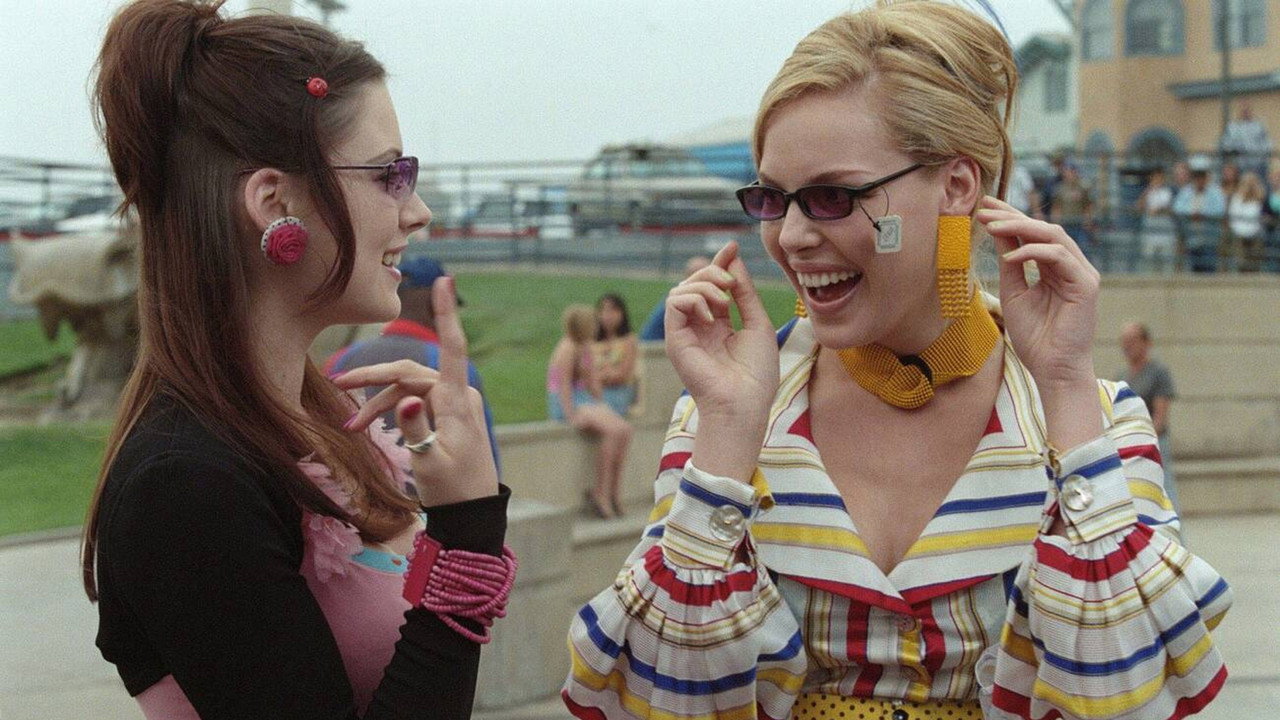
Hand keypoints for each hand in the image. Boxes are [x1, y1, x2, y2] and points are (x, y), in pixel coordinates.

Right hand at [333, 277, 498, 505]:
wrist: (472, 515)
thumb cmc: (453, 491)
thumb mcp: (429, 463)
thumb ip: (416, 428)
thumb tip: (406, 399)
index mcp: (458, 403)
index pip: (452, 349)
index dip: (446, 313)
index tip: (445, 280)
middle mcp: (460, 397)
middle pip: (411, 372)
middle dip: (373, 379)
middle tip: (337, 385)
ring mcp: (456, 405)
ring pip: (409, 388)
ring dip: (378, 402)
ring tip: (350, 428)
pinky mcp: (450, 416)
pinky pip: (416, 401)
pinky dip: (393, 410)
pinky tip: (370, 427)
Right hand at [664, 242, 777, 420]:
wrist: (745, 404)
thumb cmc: (756, 375)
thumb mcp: (757, 324)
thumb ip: (745, 293)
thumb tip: (734, 261)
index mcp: (717, 325)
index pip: (712, 285)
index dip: (720, 263)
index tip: (733, 246)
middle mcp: (698, 327)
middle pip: (694, 282)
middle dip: (713, 271)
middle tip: (732, 282)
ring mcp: (685, 333)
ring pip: (681, 289)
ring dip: (705, 285)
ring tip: (724, 303)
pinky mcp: (675, 339)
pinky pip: (675, 302)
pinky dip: (694, 299)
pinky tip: (713, 316)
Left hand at [975, 196, 1099, 388]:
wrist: (1052, 370)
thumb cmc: (1034, 338)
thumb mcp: (1014, 293)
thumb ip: (1009, 265)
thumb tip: (997, 233)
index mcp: (1055, 269)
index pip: (1033, 235)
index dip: (1010, 218)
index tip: (984, 207)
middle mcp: (1071, 267)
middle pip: (1044, 229)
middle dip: (1012, 215)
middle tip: (985, 207)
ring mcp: (1082, 274)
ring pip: (1053, 236)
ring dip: (1020, 227)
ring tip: (991, 225)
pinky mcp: (1086, 284)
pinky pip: (1059, 256)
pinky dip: (1033, 252)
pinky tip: (1010, 255)